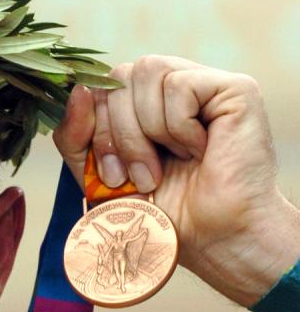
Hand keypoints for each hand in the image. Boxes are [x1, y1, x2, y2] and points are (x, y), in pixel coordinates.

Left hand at [53, 56, 299, 305]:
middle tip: (141, 178)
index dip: (94, 126)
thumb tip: (78, 89)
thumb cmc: (162, 215)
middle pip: (119, 76)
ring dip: (146, 132)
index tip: (111, 176)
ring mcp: (204, 83)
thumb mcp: (99, 180)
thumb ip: (77, 137)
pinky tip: (199, 151)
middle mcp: (172, 88)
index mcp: (142, 105)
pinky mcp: (234, 88)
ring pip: (147, 71)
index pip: (100, 86)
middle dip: (118, 135)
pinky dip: (178, 128)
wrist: (210, 240)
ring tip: (167, 167)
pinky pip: (179, 85)